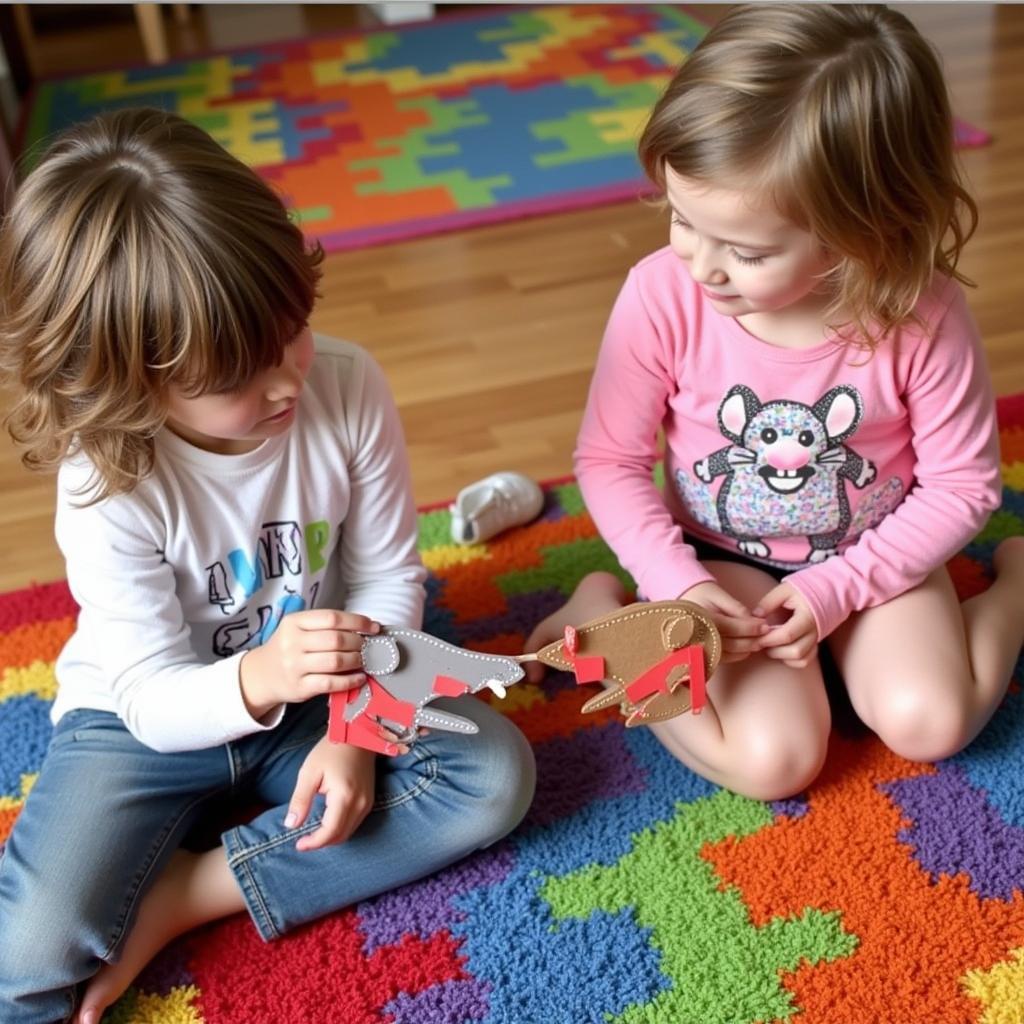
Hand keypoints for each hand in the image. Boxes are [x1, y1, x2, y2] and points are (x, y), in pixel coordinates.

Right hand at [240, 609, 379, 718]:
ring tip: (364, 661)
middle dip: (358, 643)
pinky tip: (360, 678)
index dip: (357, 622)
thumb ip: (325, 626)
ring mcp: (295, 666)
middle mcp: (292, 642)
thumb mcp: (298, 629)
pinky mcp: (300, 687)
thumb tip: (365, 628)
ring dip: (356, 661)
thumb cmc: (289, 648)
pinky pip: (331, 684)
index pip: (332, 618)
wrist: (262, 675)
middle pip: (335, 640)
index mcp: (294, 622)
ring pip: (335, 662)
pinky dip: (350, 681)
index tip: (373, 627)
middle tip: (368, 647)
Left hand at [286, 735, 379, 850]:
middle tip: (303, 841)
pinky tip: (327, 823)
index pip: (330, 831)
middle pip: (341, 835)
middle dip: (321, 843)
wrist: (356, 735)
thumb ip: (300, 800)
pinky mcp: (369, 800)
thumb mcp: (309, 772)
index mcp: (345, 796)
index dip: (314, 842)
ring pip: (349, 832)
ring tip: (313, 834)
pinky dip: (340, 829)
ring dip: (331, 837)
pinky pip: (355, 823)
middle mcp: (360, 803)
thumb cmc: (330, 750)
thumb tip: (291, 825)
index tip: (299, 844)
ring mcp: (368, 802)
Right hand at [681, 581, 768, 663]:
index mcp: (701, 617)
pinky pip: (719, 658)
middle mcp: (697, 634)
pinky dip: (735, 656)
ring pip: (726, 654)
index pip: (731, 627)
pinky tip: (745, 650)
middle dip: (750, 641)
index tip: (765, 626)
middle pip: (729, 644)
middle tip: (765, 637)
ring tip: (757, 643)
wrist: (681, 596)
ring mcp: (696, 645)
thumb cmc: (700, 592)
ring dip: (744, 650)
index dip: (750, 628)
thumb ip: (736, 608)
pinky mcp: (698, 651)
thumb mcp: (718, 594)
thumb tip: (754, 622)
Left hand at [754, 583, 817, 667]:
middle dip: (774, 650)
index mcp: (807, 616)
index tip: (757, 636)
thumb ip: (768, 602)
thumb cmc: (799, 593)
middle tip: (761, 642)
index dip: (770, 638)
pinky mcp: (815, 646)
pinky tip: (780, 650)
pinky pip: (804, 661)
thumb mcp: (783, 591)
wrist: (821, 595)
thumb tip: (755, 616)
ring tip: (769, 645)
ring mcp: (816, 640)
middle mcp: (815, 631)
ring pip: (801, 659)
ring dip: (781, 656)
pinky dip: (790, 660)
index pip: (788, 634)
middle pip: (796, 651)